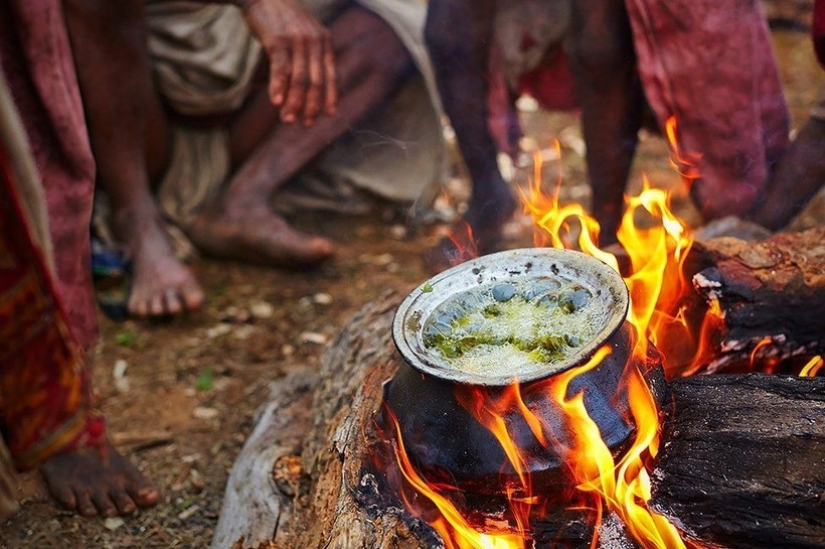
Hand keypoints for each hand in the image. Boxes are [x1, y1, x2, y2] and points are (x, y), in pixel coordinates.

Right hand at [239, 0, 336, 124]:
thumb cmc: (282, 17)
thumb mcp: (304, 32)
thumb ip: (311, 54)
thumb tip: (310, 83)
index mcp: (324, 41)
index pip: (330, 74)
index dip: (330, 96)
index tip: (328, 115)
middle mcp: (314, 41)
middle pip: (316, 81)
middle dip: (311, 106)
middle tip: (305, 124)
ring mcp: (297, 40)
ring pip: (299, 79)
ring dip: (294, 102)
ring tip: (288, 119)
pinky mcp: (277, 39)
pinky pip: (281, 68)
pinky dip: (279, 87)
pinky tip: (276, 102)